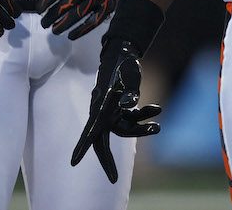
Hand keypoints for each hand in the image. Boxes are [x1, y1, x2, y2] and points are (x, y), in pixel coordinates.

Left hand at [39, 0, 128, 38]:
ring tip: (54, 30)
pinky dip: (81, 31)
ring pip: (78, 14)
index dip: (47, 1)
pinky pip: (92, 22)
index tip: (39, 10)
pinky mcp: (106, 7)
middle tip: (44, 24)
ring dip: (64, 24)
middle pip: (67, 3)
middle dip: (52, 15)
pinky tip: (71, 36)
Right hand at [71, 38, 161, 182]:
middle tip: (113, 178)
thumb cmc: (123, 64)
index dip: (82, 147)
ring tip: (157, 125)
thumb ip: (129, 92)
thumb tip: (128, 105)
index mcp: (100, 106)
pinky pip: (132, 118)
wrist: (125, 52)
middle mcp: (103, 111)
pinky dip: (144, 115)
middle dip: (107, 160)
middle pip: (103, 140)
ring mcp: (112, 110)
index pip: (90, 130)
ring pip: (124, 128)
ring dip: (141, 129)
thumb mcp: (128, 77)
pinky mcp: (121, 107)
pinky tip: (157, 109)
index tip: (73, 162)